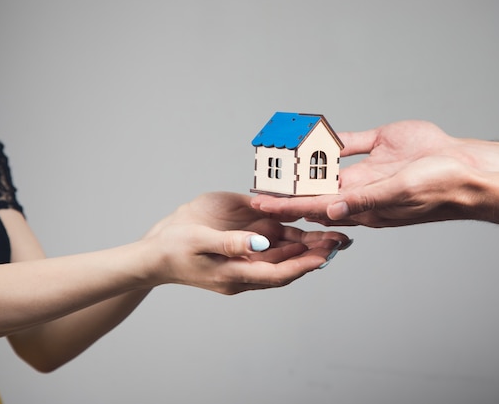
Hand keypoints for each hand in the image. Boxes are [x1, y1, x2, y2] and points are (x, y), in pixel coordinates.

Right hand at [144, 192, 350, 293]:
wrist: (157, 250)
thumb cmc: (174, 248)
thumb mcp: (199, 242)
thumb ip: (230, 244)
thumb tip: (260, 244)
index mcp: (237, 274)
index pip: (279, 274)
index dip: (304, 265)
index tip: (327, 255)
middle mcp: (248, 267)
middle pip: (289, 264)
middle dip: (316, 254)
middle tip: (342, 240)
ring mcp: (247, 254)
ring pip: (285, 252)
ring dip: (309, 244)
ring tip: (335, 233)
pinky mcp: (244, 241)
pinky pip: (272, 240)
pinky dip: (292, 235)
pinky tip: (309, 224)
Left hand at [251, 121, 479, 227]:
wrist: (465, 168)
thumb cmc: (438, 186)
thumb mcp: (400, 192)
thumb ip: (366, 200)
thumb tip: (330, 210)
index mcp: (360, 205)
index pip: (313, 206)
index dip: (285, 204)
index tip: (258, 201)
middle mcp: (358, 190)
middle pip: (312, 191)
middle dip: (285, 191)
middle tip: (257, 184)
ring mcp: (365, 171)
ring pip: (324, 169)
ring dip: (299, 169)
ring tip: (274, 165)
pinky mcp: (375, 150)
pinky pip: (345, 145)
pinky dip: (325, 142)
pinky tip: (308, 139)